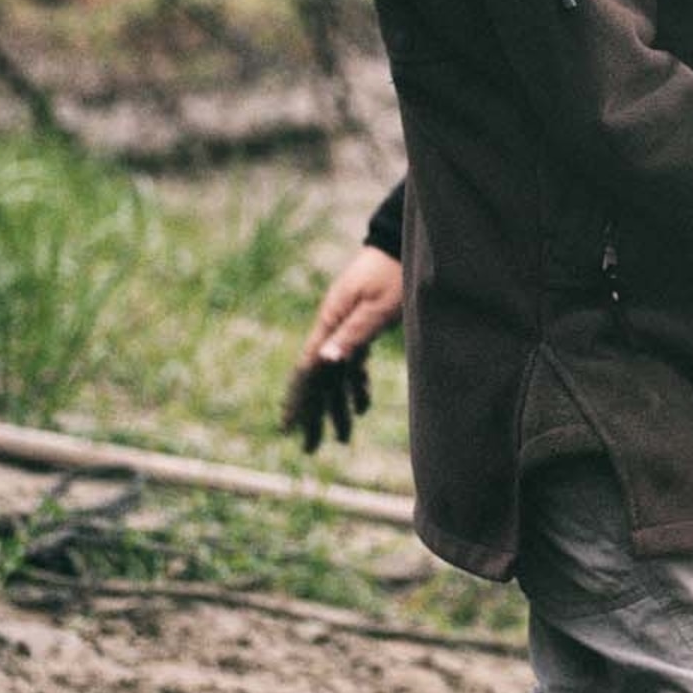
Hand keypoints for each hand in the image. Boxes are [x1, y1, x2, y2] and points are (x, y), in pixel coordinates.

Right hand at [282, 246, 401, 449]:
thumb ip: (353, 334)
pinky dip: (356, 385)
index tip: (289, 427)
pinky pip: (353, 362)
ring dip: (339, 406)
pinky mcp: (360, 324)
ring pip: (337, 375)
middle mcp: (332, 327)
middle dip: (315, 414)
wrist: (402, 244)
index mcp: (330, 323)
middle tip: (312, 448)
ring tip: (344, 438)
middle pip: (319, 378)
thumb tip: (325, 361)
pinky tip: (363, 406)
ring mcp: (345, 326)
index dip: (297, 400)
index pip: (307, 369)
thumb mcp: (378, 307)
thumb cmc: (394, 274)